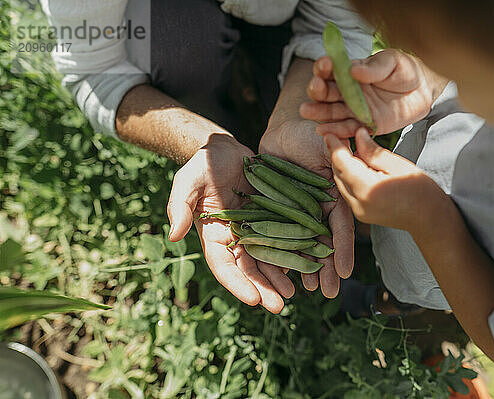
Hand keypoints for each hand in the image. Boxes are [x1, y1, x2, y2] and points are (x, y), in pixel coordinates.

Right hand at [167, 134, 293, 312]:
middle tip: (278, 306)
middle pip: (249, 270)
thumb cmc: (203, 165)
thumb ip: (179, 206)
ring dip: (280, 279)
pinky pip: (284, 239)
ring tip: (293, 294)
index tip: (252, 299)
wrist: (226, 150)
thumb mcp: (187, 181)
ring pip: (269, 260)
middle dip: (263, 289)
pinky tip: (307, 267)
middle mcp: (235, 238)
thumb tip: (174, 235)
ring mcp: (255, 230)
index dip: (237, 284)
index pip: (223, 266)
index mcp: (214, 236)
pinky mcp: (273, 218)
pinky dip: (294, 254)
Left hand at [260, 119, 354, 297]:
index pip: (340, 225)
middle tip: (327, 293)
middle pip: (322, 242)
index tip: (344, 272)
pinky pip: (277, 236)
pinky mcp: (276, 213)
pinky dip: (279, 254)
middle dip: (325, 268)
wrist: (282, 131)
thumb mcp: (328, 143)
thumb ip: (340, 157)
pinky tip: (281, 273)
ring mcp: (296, 213)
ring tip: (306, 289)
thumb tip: (354, 167)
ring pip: (301, 245)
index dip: (342, 248)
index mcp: (334, 197)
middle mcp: (317, 209)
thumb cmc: (310, 133)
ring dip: (304, 267)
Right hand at [300, 49, 448, 137]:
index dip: (325, 67)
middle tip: (316, 88)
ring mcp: (356, 109)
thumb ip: (374, 67)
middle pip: (327, 92)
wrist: (424, 90)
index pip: (332, 70)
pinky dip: (335, 131)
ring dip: (319, 112)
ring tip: (306, 111)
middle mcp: (349, 91)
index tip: (324, 65)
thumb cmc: (405, 70)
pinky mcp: (365, 125)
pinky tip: (322, 130)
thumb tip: (354, 70)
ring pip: (332, 111)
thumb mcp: (392, 61)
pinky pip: (347, 129)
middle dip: (318, 90)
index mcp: (351, 72)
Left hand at [324, 127, 441, 232]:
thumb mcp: (397, 164)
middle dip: (337, 154)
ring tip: (349, 148)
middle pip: (338, 173)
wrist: (428, 219)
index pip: (342, 163)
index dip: (335, 146)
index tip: (330, 132)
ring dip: (342, 165)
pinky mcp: (360, 214)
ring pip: (340, 182)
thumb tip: (357, 134)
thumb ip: (373, 151)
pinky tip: (357, 165)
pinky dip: (348, 177)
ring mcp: (357, 211)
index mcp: (367, 189)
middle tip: (340, 136)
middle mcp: (358, 203)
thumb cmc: (420, 190)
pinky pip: (347, 191)